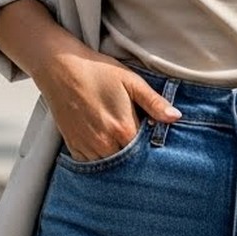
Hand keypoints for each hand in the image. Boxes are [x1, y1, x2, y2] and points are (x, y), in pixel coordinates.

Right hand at [36, 47, 181, 161]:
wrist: (59, 67)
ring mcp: (88, 148)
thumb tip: (176, 117)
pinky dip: (100, 162)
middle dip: (136, 159)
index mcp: (123, 130)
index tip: (156, 145)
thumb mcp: (130, 81)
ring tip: (123, 149)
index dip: (153, 149)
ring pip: (110, 168)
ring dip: (119, 162)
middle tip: (141, 149)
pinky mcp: (74, 147)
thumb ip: (154, 102)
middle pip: (129, 164)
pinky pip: (91, 166)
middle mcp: (105, 144)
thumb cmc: (97, 71)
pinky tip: (106, 150)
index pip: (146, 153)